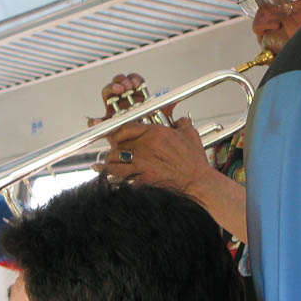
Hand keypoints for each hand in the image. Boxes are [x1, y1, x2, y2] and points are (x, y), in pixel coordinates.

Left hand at [89, 73, 146, 124]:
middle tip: (126, 88)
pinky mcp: (140, 92)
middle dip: (121, 82)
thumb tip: (93, 122)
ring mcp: (130, 93)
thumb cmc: (123, 129)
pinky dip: (138, 80)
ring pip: (126, 80)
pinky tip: (139, 85)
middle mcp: (119, 96)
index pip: (108, 91)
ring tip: (132, 86)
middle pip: (116, 82)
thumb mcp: (111, 129)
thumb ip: (102, 125)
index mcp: (111, 103)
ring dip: (129, 81)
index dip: (112, 88)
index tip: (118, 89)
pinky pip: (138, 81)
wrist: (139, 131)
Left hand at [95, 117, 248, 239]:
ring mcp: (141, 163)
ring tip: (108, 163)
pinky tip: (105, 175)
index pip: (126, 127)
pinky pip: (118, 176)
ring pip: (113, 160)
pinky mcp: (140, 178)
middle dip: (113, 147)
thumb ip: (182, 123)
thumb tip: (179, 119)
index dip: (117, 131)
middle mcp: (144, 147)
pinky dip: (110, 175)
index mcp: (154, 133)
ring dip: (109, 161)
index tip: (116, 135)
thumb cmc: (193, 160)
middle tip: (114, 150)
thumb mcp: (191, 134)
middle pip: (117, 144)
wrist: (196, 181)